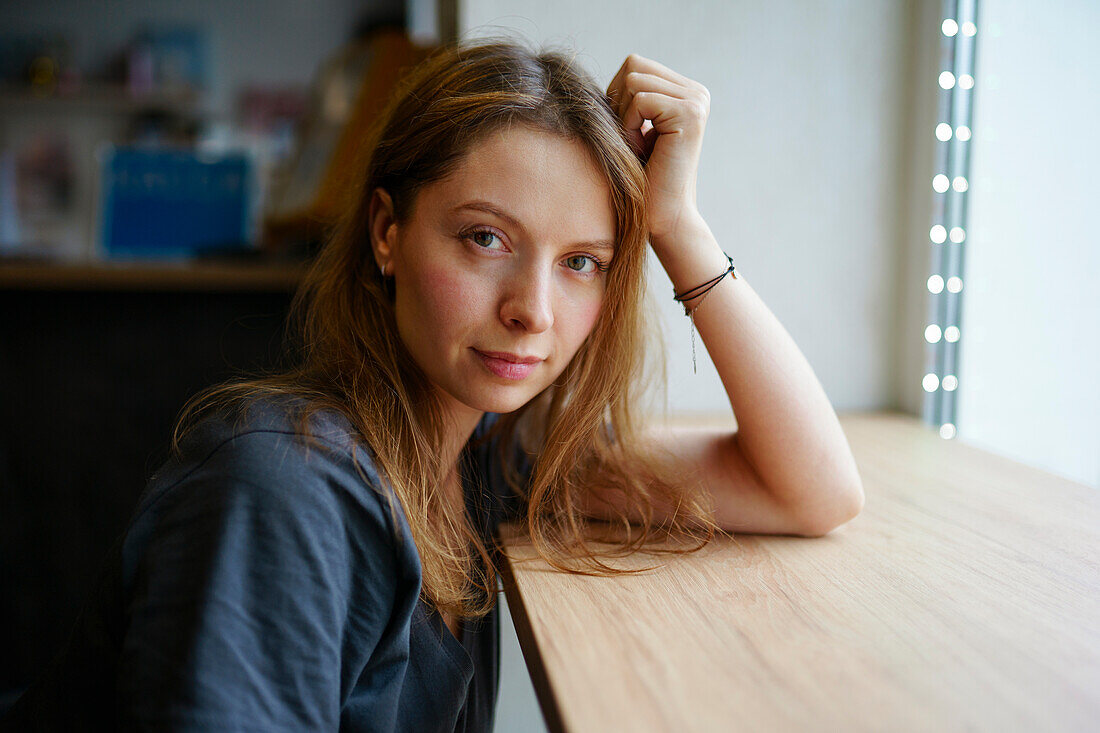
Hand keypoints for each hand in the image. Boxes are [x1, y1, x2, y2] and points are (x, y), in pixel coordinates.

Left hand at [606, 54, 710, 244]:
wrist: (663, 218)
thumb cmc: (642, 180)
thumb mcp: (632, 131)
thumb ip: (625, 99)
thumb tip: (593, 80)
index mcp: (686, 93)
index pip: (635, 66)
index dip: (618, 97)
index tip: (628, 135)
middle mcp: (696, 93)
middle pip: (633, 65)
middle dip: (619, 103)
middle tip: (631, 141)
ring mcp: (696, 101)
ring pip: (634, 80)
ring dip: (624, 118)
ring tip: (638, 148)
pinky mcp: (689, 113)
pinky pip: (640, 99)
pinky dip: (631, 127)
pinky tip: (643, 152)